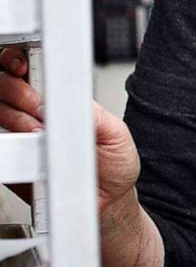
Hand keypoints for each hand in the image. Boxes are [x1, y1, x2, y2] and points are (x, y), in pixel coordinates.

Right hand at [0, 46, 141, 213]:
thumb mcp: (115, 133)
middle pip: (4, 86)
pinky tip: (24, 146)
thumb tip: (62, 101)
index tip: (22, 69)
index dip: (16, 62)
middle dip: (17, 92)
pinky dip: (6, 142)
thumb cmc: (113, 166)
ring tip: (37, 134)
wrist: (105, 203)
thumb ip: (91, 114)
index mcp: (59, 99)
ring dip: (14, 119)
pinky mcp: (10, 159)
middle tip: (37, 110)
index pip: (26, 69)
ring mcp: (17, 135)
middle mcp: (33, 114)